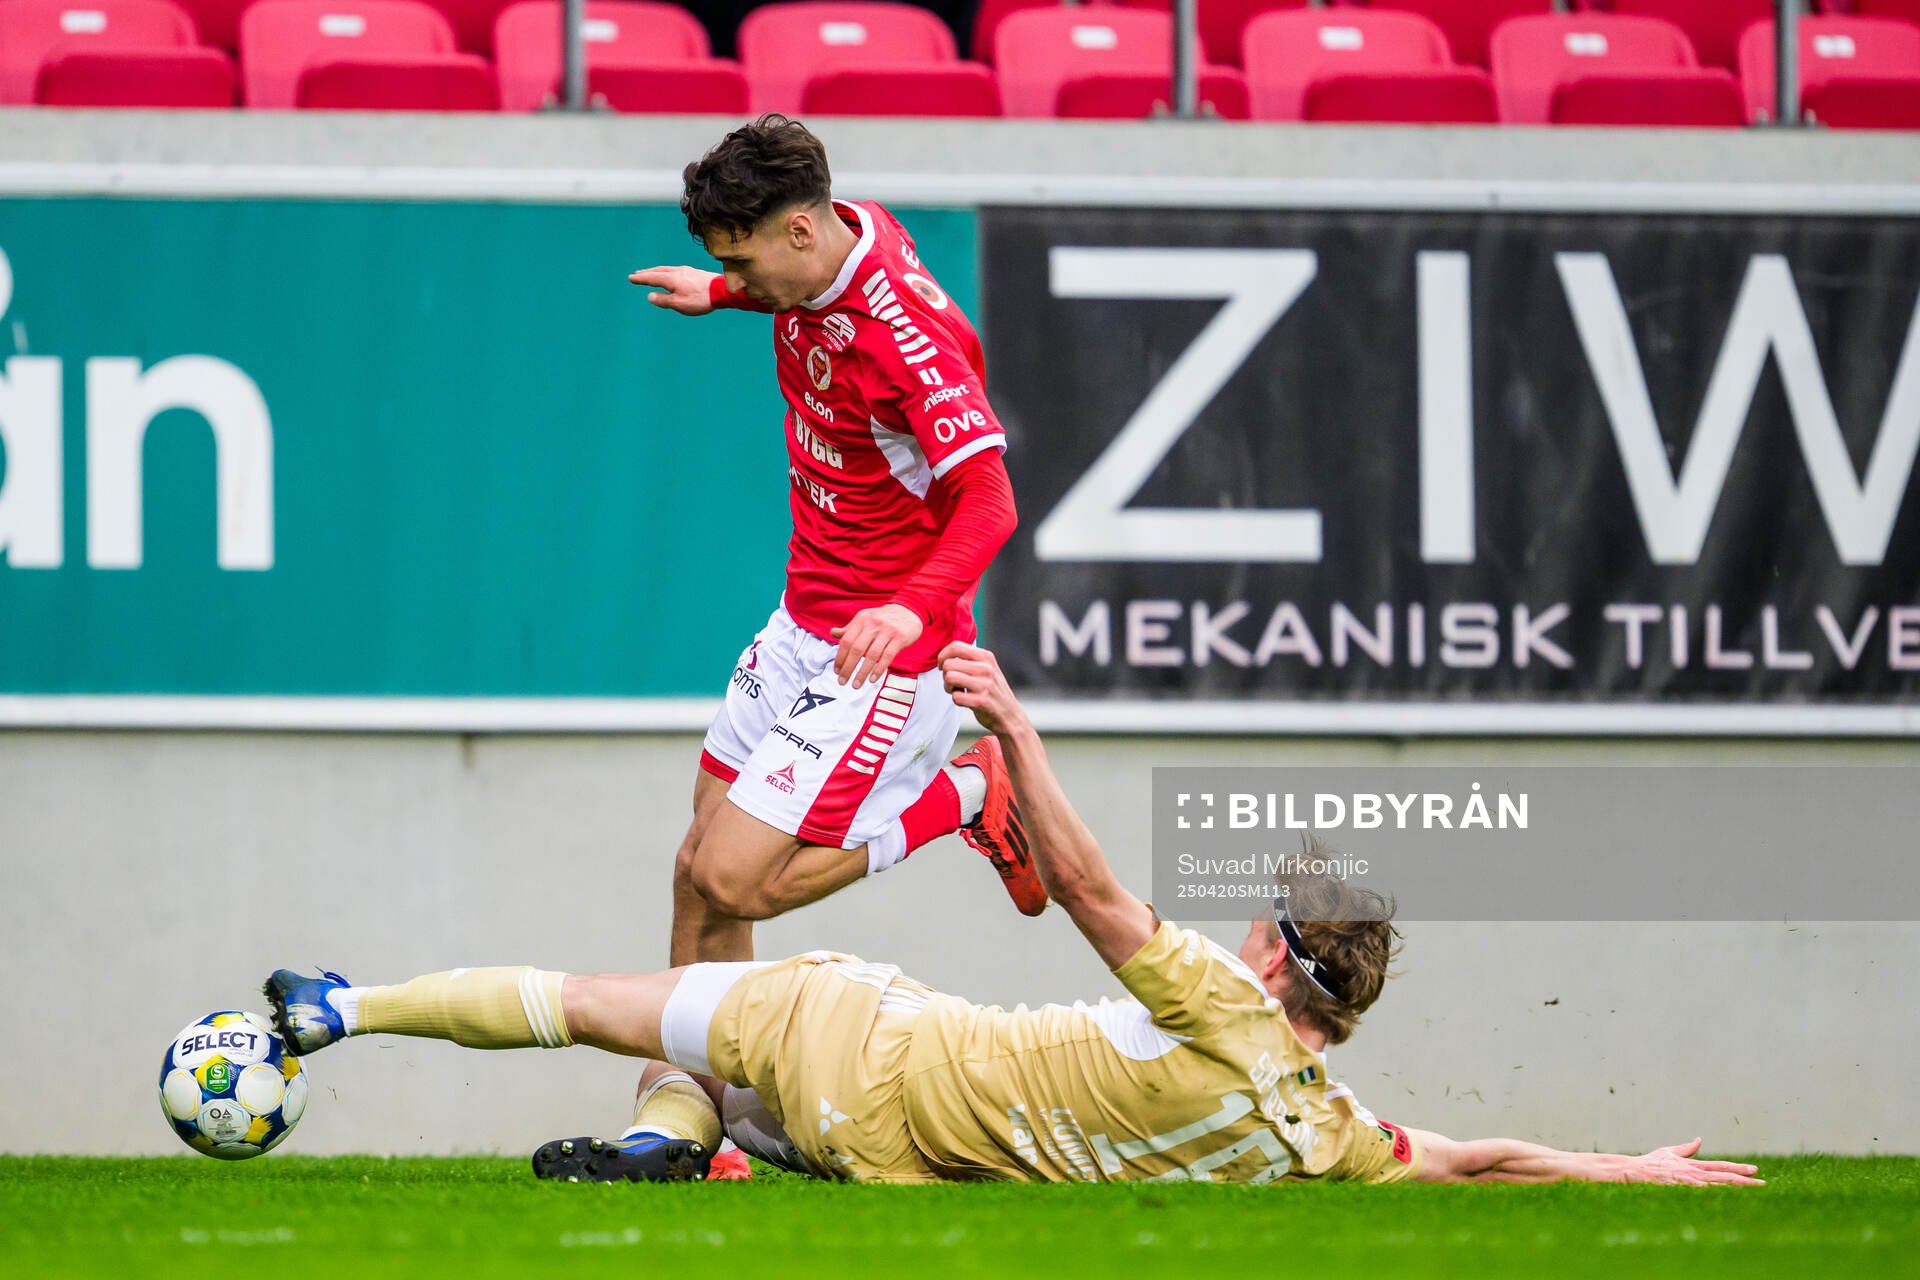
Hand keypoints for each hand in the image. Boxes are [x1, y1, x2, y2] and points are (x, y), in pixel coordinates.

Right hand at [628, 265, 717, 315]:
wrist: (722, 290)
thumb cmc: (700, 299)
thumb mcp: (679, 304)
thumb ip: (663, 300)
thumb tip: (650, 296)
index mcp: (671, 279)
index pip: (652, 278)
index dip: (640, 278)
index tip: (631, 278)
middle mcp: (677, 272)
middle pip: (658, 271)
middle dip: (647, 273)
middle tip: (637, 274)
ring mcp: (686, 271)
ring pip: (667, 269)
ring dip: (657, 271)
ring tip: (652, 273)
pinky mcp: (694, 273)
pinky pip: (675, 270)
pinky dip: (667, 272)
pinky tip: (671, 275)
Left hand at [830, 604, 922, 688]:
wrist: (909, 610)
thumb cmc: (884, 618)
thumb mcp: (865, 619)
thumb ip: (850, 628)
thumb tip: (833, 633)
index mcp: (862, 619)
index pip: (846, 641)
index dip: (840, 657)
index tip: (837, 670)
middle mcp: (873, 624)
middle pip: (857, 649)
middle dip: (848, 668)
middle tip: (842, 681)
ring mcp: (887, 631)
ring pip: (872, 655)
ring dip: (862, 673)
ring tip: (856, 684)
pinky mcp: (900, 638)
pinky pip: (887, 656)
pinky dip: (878, 669)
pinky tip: (872, 679)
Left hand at [938, 642, 1027, 737]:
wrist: (1010, 715)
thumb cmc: (993, 692)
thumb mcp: (987, 669)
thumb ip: (970, 659)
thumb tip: (945, 654)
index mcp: (986, 657)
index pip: (956, 646)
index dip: (943, 656)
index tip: (942, 665)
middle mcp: (986, 668)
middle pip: (949, 663)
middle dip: (945, 675)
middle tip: (953, 683)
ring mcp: (985, 685)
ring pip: (950, 677)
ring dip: (948, 687)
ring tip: (957, 691)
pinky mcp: (981, 701)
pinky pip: (956, 697)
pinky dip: (957, 700)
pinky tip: (966, 701)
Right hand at [1620, 1139, 1762, 1185]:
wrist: (1634, 1171)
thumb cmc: (1650, 1163)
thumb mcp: (1669, 1152)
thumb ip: (1686, 1148)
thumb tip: (1699, 1140)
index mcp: (1693, 1165)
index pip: (1721, 1166)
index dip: (1738, 1168)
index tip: (1755, 1170)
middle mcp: (1694, 1172)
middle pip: (1725, 1175)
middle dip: (1745, 1179)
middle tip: (1763, 1183)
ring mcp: (1689, 1182)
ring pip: (1719, 1185)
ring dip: (1737, 1188)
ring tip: (1753, 1190)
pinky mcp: (1682, 1189)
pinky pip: (1704, 1194)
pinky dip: (1718, 1195)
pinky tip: (1731, 1199)